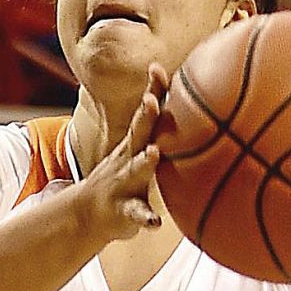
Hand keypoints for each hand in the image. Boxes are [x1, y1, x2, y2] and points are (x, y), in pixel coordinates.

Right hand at [74, 64, 167, 245]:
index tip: (156, 68)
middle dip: (145, 115)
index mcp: (136, 143)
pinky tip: (155, 223)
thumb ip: (161, 133)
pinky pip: (136, 213)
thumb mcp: (139, 152)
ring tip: (152, 153)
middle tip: (152, 99)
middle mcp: (129, 158)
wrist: (86, 213)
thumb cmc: (124, 178)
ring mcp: (124, 183)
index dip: (152, 90)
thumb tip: (204, 113)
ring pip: (135, 170)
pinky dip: (145, 217)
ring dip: (143, 161)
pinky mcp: (124, 210)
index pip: (146, 112)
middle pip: (138, 132)